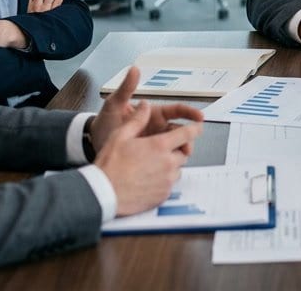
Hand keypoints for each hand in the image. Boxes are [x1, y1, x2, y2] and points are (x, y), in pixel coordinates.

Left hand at [89, 66, 205, 153]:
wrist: (92, 143)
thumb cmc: (104, 121)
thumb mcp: (114, 104)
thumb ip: (126, 88)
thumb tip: (134, 69)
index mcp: (153, 113)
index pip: (176, 111)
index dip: (190, 113)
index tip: (200, 118)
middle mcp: (157, 127)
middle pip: (180, 132)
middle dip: (188, 138)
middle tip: (188, 147)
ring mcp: (154, 142)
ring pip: (175, 146)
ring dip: (180, 151)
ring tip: (179, 159)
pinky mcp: (150, 156)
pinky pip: (164, 158)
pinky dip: (170, 162)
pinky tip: (169, 168)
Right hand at [94, 98, 202, 216]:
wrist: (103, 194)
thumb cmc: (110, 165)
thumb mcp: (120, 136)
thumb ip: (137, 119)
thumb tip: (145, 105)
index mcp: (160, 146)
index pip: (188, 134)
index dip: (195, 128)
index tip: (198, 126)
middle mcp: (168, 163)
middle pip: (184, 152)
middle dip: (176, 149)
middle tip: (160, 149)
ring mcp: (166, 181)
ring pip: (178, 169)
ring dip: (170, 165)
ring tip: (151, 165)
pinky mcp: (162, 195)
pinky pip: (170, 184)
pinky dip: (164, 180)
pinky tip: (148, 179)